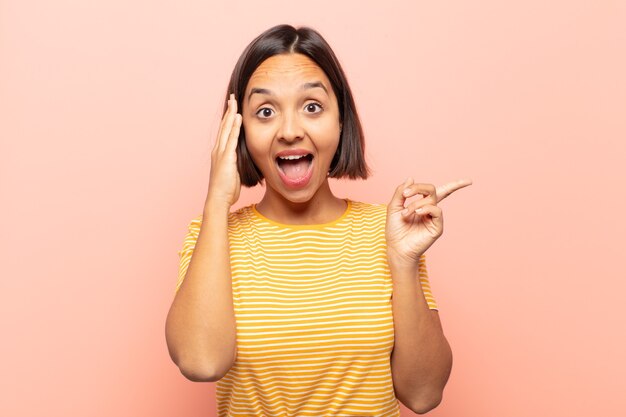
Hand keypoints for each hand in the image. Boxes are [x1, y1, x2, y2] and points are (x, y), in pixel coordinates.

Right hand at [205, 93, 242, 208]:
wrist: (218, 198)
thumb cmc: (226, 189)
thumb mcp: (232, 172)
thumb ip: (236, 162)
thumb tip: (242, 159)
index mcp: (219, 152)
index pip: (225, 131)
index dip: (228, 118)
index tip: (232, 108)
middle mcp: (218, 149)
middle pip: (224, 126)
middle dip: (228, 111)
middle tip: (232, 98)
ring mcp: (221, 152)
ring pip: (226, 128)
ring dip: (231, 114)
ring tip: (234, 101)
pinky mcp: (226, 157)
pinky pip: (231, 138)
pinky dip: (234, 126)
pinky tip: (237, 117)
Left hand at [385, 177, 472, 268]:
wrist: (396, 247)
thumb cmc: (394, 229)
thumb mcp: (393, 207)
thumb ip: (400, 192)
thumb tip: (411, 178)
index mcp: (422, 204)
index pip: (441, 191)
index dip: (456, 185)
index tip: (469, 181)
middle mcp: (430, 210)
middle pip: (432, 190)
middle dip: (418, 188)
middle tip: (406, 194)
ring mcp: (434, 218)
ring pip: (431, 200)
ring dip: (415, 204)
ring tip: (405, 213)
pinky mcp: (437, 227)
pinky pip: (437, 211)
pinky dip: (426, 208)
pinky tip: (417, 213)